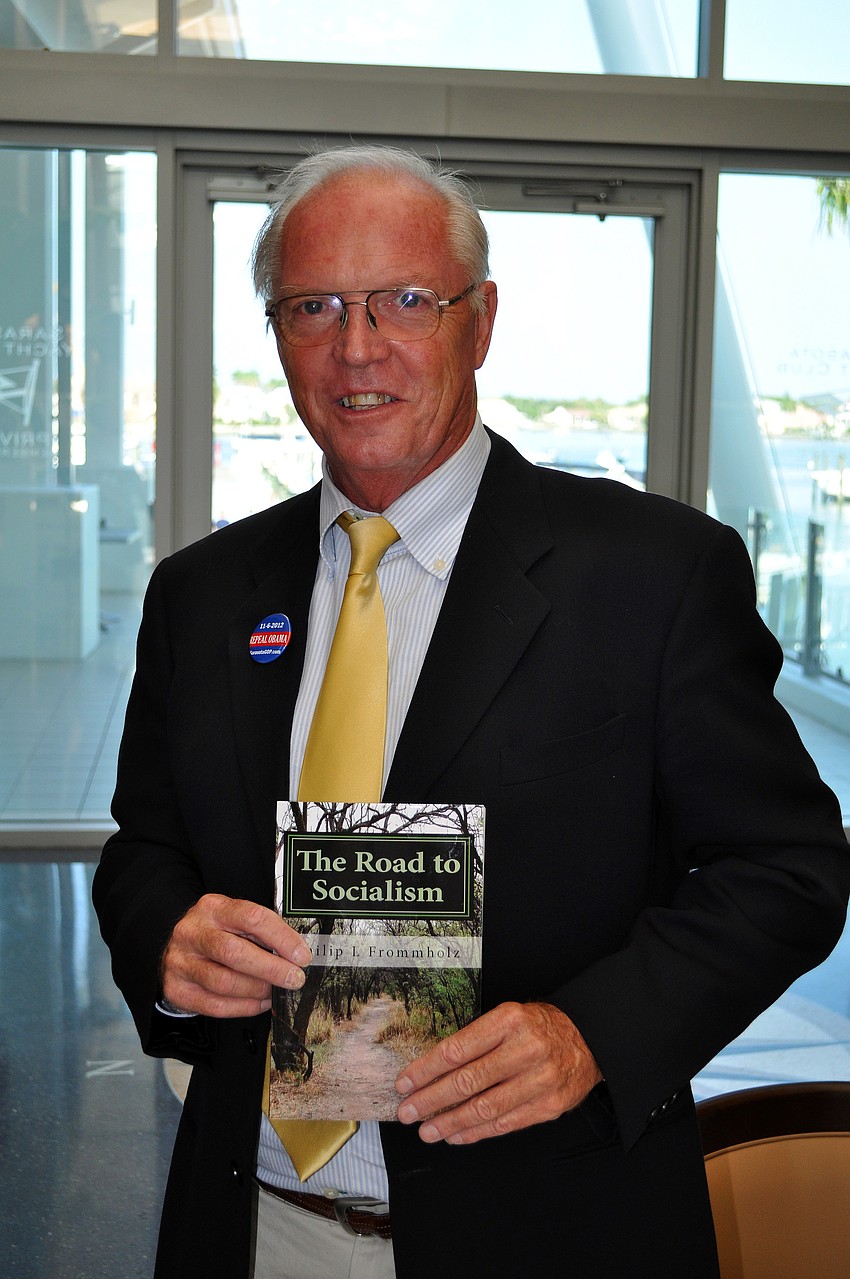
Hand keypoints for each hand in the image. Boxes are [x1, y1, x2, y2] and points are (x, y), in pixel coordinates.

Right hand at [160, 893, 311, 1018]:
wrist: (178, 950)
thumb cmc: (216, 934)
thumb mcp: (235, 921)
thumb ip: (261, 933)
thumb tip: (296, 954)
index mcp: (213, 908)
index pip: (252, 918)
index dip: (281, 938)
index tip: (301, 955)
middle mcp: (193, 932)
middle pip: (234, 952)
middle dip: (271, 968)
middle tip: (294, 978)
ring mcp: (181, 962)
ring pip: (224, 982)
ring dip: (258, 990)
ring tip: (275, 992)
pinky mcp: (177, 989)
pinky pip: (216, 1006)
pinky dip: (244, 1007)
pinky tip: (260, 1003)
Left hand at [395, 1001, 601, 1145]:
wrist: (588, 1038)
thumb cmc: (538, 1027)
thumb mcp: (507, 1017)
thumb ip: (476, 1040)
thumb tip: (432, 1070)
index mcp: (508, 1020)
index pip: (457, 1049)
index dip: (426, 1070)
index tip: (404, 1083)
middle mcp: (524, 1049)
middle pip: (467, 1081)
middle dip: (430, 1099)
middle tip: (407, 1112)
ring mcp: (539, 1080)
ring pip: (484, 1108)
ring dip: (449, 1122)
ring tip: (426, 1130)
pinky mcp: (548, 1106)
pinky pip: (505, 1124)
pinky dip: (476, 1132)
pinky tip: (456, 1135)